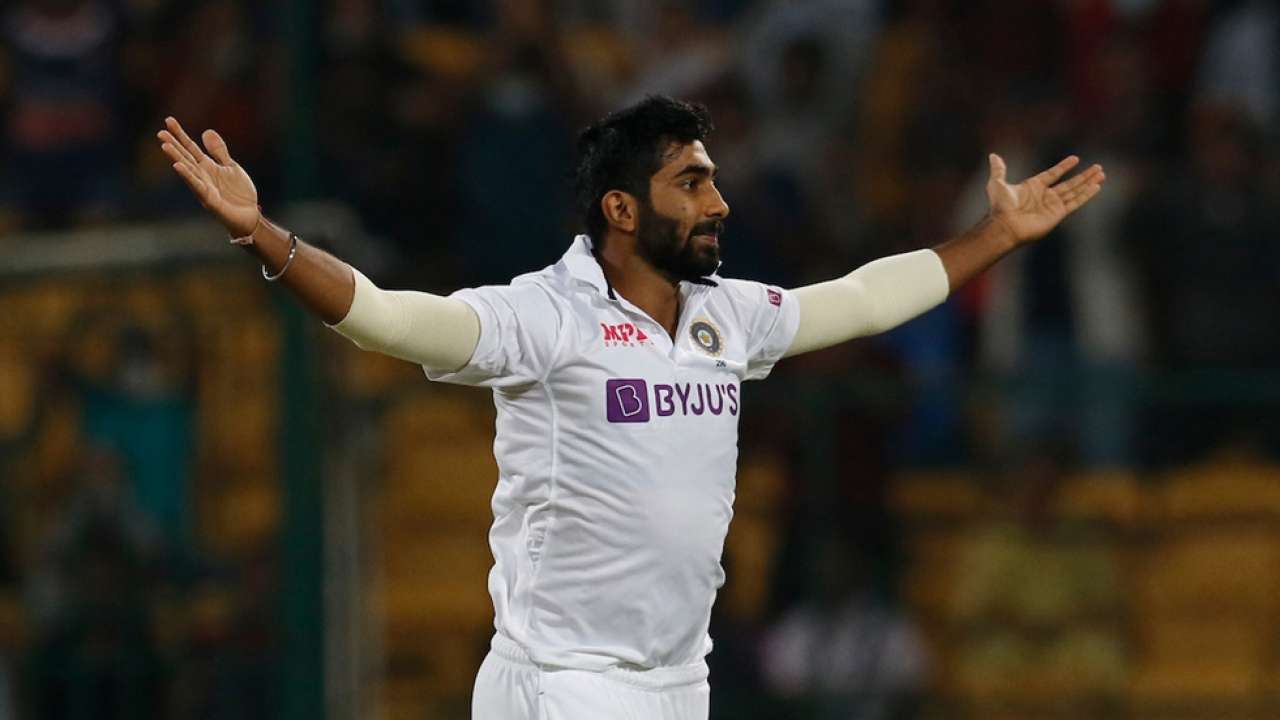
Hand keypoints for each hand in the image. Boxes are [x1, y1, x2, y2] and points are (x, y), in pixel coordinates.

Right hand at [157, 117, 260, 237]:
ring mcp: (204, 188)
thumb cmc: (239, 193)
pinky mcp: (210, 200)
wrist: (250, 215)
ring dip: (176, 158)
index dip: (180, 134)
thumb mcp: (230, 166)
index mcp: (207, 166)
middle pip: (185, 157)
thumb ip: (218, 151)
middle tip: (160, 133)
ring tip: (164, 146)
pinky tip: (178, 167)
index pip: (190, 147)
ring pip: (188, 171)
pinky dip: (188, 177)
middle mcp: (202, 176)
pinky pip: (197, 187)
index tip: (168, 120)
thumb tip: (206, 131)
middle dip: (173, 145)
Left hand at [986, 153, 1105, 244]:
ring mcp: (1052, 205)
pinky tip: (1097, 187)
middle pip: (1069, 183)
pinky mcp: (1058, 214)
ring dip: (1088, 182)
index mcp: (1033, 187)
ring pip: (1075, 191)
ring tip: (1101, 174)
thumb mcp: (997, 183)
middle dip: (1084, 176)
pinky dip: (1086, 195)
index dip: (1064, 167)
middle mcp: (1045, 196)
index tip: (1075, 159)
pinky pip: (1075, 202)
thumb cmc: (999, 206)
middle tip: (1097, 167)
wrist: (1004, 225)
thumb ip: (999, 169)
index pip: (1053, 174)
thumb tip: (993, 155)